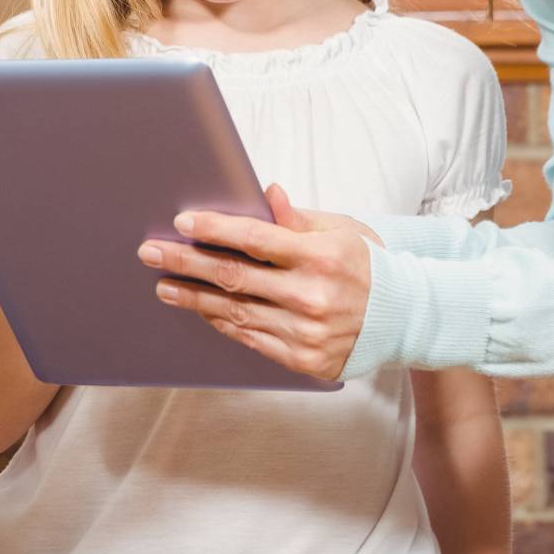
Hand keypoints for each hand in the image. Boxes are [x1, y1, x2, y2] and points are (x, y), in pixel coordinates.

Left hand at [136, 185, 378, 380]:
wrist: (403, 318)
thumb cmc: (367, 265)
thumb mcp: (341, 231)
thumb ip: (297, 219)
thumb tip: (266, 194)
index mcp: (321, 257)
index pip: (256, 239)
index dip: (215, 229)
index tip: (182, 222)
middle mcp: (312, 296)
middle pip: (234, 277)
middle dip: (186, 262)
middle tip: (151, 253)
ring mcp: (306, 332)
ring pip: (236, 312)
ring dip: (194, 298)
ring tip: (165, 286)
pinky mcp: (304, 360)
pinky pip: (251, 339)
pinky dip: (223, 323)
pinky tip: (201, 310)